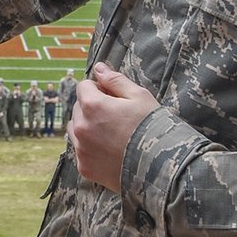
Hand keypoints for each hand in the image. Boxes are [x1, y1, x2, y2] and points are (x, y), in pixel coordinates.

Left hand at [68, 61, 158, 192]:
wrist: (161, 167)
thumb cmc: (153, 127)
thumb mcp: (139, 96)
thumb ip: (115, 80)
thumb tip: (98, 68)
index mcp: (92, 106)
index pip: (83, 87)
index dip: (98, 88)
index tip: (113, 96)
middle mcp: (81, 127)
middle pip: (78, 108)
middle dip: (92, 107)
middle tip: (116, 116)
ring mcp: (81, 149)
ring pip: (75, 129)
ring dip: (87, 127)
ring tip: (111, 133)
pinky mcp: (84, 167)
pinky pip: (80, 151)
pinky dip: (90, 148)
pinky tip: (110, 150)